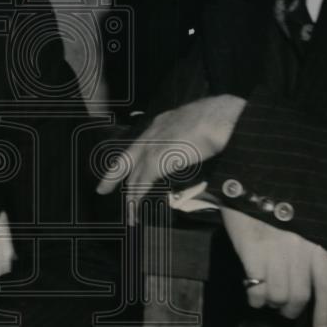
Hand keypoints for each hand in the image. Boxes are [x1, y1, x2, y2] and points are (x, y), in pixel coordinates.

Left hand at [95, 95, 246, 208]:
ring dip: (131, 193)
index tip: (125, 168)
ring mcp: (153, 145)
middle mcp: (153, 132)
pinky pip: (142, 182)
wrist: (223, 118)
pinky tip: (134, 206)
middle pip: (127, 157)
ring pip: (134, 173)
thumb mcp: (200, 126)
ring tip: (128, 209)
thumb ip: (192, 139)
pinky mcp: (157, 159)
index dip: (132, 157)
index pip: (141, 143)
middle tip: (102, 188)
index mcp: (163, 122)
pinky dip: (137, 195)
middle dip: (113, 174)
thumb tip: (198, 149)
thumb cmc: (221, 120)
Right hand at [221, 207, 326, 326]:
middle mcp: (299, 249)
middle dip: (291, 310)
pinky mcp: (251, 251)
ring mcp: (275, 250)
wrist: (249, 188)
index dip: (324, 313)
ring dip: (271, 303)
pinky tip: (252, 291)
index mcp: (317, 244)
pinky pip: (256, 289)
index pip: (326, 286)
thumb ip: (321, 266)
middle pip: (299, 296)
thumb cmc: (280, 214)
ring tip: (266, 295)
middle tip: (284, 308)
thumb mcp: (307, 236)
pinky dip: (254, 298)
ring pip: (277, 296)